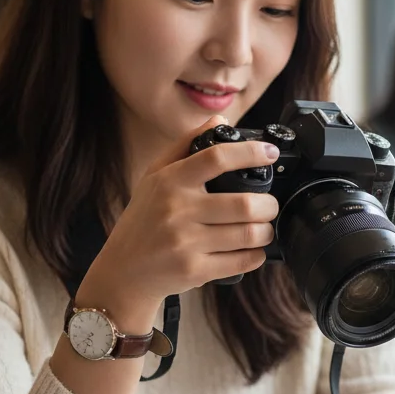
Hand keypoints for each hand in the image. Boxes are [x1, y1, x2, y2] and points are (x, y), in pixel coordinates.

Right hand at [76, 120, 279, 329]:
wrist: (124, 271)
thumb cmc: (143, 221)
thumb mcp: (155, 178)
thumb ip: (185, 146)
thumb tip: (219, 122)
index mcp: (170, 181)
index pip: (217, 158)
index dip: (250, 153)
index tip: (270, 153)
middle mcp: (177, 210)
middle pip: (245, 203)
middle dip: (269, 205)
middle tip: (269, 206)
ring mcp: (186, 242)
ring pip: (248, 234)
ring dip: (266, 232)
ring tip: (263, 228)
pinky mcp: (194, 270)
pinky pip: (241, 262)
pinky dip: (256, 255)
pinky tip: (253, 250)